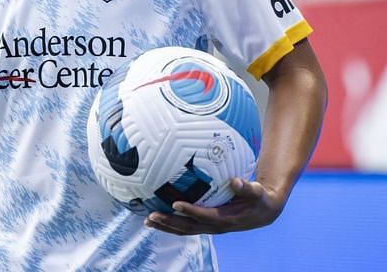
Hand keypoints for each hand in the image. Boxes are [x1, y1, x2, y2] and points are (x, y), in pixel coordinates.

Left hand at [144, 178, 285, 234]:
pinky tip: (156, 217)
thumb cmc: (259, 198)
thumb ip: (247, 187)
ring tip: (147, 221)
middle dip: (170, 222)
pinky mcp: (206, 225)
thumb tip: (235, 180)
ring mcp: (209, 227)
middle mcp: (215, 226)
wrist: (263, 212)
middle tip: (151, 215)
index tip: (175, 204)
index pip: (205, 216)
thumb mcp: (257, 192)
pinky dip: (171, 224)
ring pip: (184, 230)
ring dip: (166, 226)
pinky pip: (186, 227)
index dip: (191, 211)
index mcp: (227, 218)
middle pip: (189, 227)